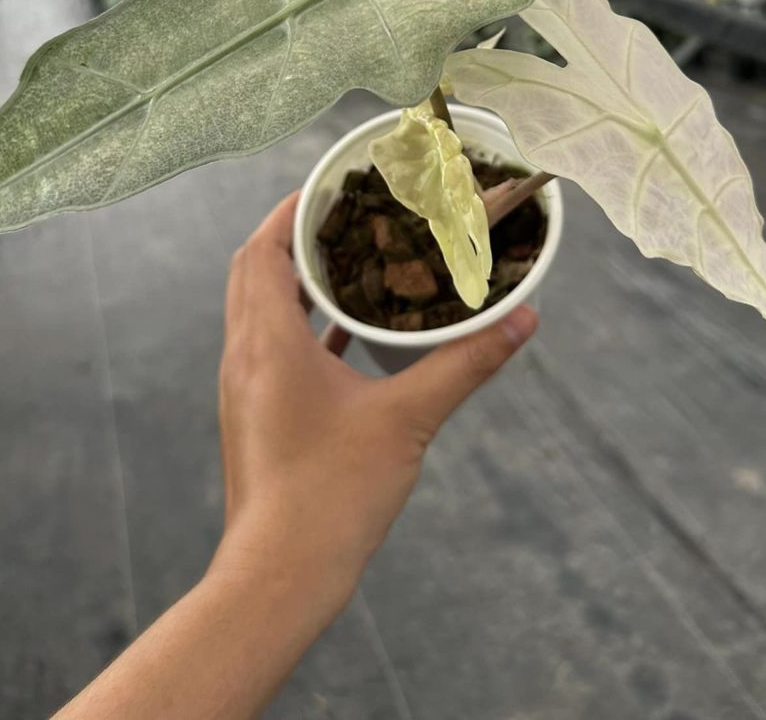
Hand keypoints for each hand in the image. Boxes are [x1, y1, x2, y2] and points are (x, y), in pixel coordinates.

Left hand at [212, 192, 537, 613]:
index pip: (263, 248)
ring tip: (351, 263)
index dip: (291, 210)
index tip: (331, 186)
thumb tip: (521, 318)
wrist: (280, 578)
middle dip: (293, 237)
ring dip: (295, 281)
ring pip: (259, 310)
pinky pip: (271, 348)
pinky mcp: (254, 416)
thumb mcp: (409, 420)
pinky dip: (301, 326)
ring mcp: (244, 389)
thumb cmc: (334, 494)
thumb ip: (465, 363)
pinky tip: (347, 335)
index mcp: (268, 341)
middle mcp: (244, 356)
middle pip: (254, 271)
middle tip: (345, 217)